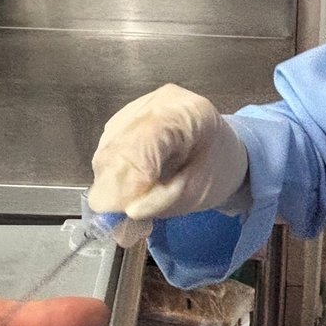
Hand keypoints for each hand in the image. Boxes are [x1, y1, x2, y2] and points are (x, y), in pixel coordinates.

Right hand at [88, 84, 248, 220]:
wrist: (218, 151)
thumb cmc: (216, 170)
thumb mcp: (199, 194)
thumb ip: (164, 203)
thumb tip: (127, 212)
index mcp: (188, 113)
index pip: (146, 139)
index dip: (130, 176)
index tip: (123, 211)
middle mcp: (158, 101)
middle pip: (119, 145)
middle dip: (116, 188)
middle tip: (122, 223)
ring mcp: (137, 107)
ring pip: (107, 151)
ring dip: (112, 185)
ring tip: (133, 206)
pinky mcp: (122, 119)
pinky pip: (106, 152)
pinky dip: (112, 176)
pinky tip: (131, 189)